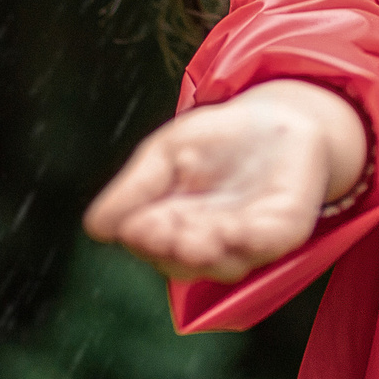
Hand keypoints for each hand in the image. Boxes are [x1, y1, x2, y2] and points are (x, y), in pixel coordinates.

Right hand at [82, 80, 367, 281]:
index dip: (144, 238)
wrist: (278, 116)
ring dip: (207, 251)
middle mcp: (209, 244)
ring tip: (194, 238)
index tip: (134, 227)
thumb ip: (136, 188)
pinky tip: (235, 231)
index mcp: (173, 227)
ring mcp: (247, 242)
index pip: (151, 243)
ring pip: (223, 263)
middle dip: (172, 247)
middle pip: (184, 260)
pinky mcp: (283, 230)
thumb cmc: (217, 140)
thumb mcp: (166, 153)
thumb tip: (94, 229)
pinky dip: (250, 241)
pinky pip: (267, 244)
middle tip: (160, 232)